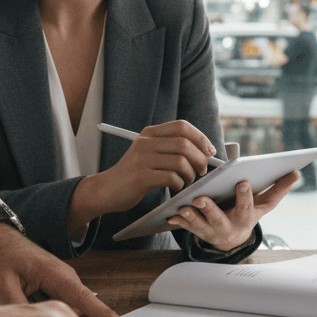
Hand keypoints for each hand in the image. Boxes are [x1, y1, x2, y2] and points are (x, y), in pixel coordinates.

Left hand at [0, 223, 126, 316]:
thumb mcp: (3, 286)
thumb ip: (22, 310)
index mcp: (56, 275)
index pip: (85, 299)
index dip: (104, 314)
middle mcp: (64, 278)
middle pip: (79, 310)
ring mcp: (60, 282)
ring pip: (68, 310)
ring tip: (32, 309)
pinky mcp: (54, 286)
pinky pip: (59, 305)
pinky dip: (51, 315)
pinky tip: (30, 311)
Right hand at [68, 120, 216, 230]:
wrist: (106, 190)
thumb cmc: (134, 175)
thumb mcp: (149, 154)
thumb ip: (171, 148)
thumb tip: (204, 151)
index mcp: (149, 133)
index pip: (182, 126)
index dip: (201, 138)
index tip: (210, 151)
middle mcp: (145, 142)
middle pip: (184, 143)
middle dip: (200, 158)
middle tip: (201, 170)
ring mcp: (142, 158)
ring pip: (180, 161)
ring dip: (190, 174)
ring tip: (187, 181)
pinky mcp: (140, 176)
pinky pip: (171, 177)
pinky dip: (179, 184)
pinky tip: (175, 187)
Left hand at [167, 171, 298, 250]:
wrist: (232, 240)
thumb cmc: (248, 213)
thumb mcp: (264, 205)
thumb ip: (279, 189)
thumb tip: (296, 172)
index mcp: (246, 218)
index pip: (248, 206)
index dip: (244, 195)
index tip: (242, 181)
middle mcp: (229, 228)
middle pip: (219, 219)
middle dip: (210, 209)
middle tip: (201, 198)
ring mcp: (212, 232)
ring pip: (200, 226)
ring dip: (191, 217)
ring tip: (182, 206)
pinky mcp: (198, 233)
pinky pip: (187, 228)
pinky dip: (179, 222)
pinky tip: (171, 215)